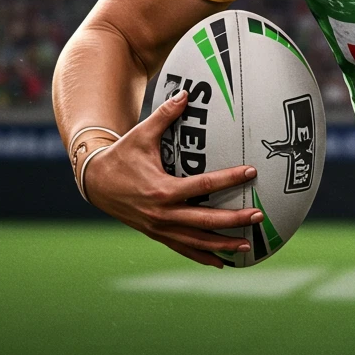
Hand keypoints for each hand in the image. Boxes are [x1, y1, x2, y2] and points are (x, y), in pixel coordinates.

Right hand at [82, 90, 262, 267]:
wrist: (95, 183)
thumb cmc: (122, 155)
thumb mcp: (141, 134)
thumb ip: (164, 115)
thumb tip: (186, 93)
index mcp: (162, 189)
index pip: (203, 186)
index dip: (229, 179)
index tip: (251, 172)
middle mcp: (162, 214)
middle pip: (205, 221)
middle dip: (233, 219)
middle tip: (258, 214)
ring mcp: (160, 228)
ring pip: (196, 241)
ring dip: (222, 244)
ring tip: (247, 245)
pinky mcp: (157, 235)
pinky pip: (183, 248)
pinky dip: (203, 256)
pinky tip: (222, 262)